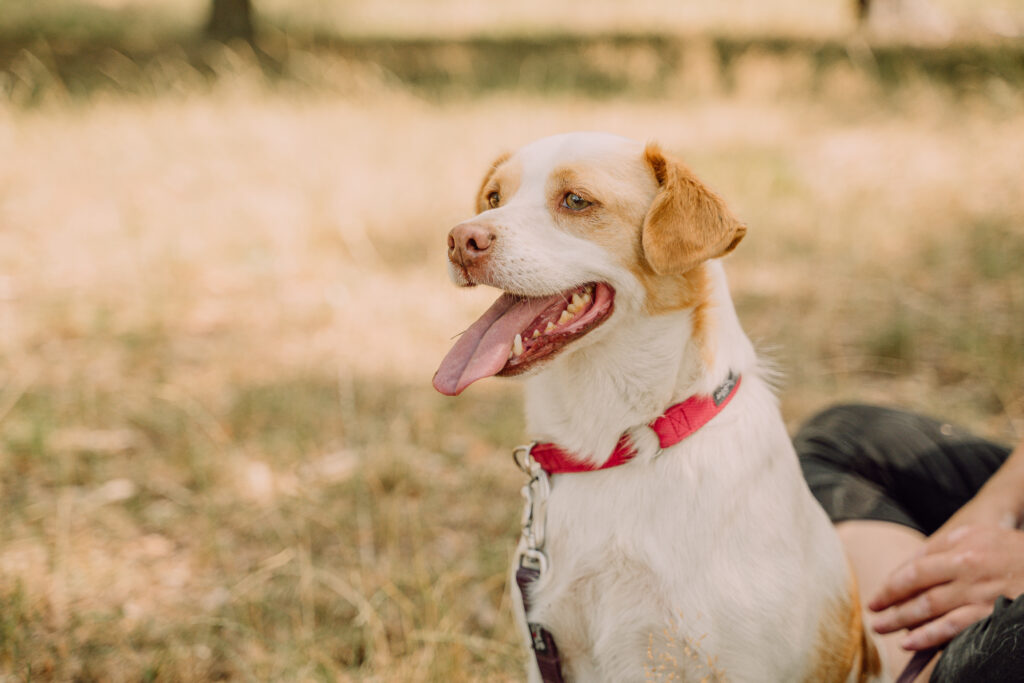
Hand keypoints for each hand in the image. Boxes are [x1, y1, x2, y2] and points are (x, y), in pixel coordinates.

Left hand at [869, 524, 1023, 649]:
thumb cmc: (1005, 547)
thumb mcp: (972, 535)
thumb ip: (939, 548)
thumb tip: (907, 567)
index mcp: (959, 546)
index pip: (915, 568)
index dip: (892, 585)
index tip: (877, 597)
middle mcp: (967, 568)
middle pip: (918, 589)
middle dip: (891, 604)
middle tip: (873, 614)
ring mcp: (980, 592)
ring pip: (931, 609)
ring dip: (904, 621)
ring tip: (884, 628)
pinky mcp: (992, 613)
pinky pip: (955, 627)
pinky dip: (931, 636)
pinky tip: (912, 641)